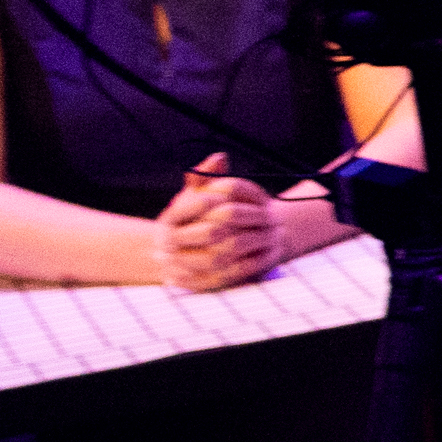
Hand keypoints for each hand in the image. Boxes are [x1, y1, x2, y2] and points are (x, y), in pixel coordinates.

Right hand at [154, 152, 278, 292]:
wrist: (175, 252)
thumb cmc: (191, 218)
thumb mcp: (194, 195)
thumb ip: (204, 177)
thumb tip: (219, 158)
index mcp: (171, 218)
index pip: (192, 205)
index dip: (221, 199)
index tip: (248, 197)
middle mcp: (171, 243)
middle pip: (210, 232)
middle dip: (244, 223)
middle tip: (269, 216)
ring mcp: (182, 265)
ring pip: (216, 257)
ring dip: (249, 245)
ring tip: (270, 234)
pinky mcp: (195, 283)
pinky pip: (221, 278)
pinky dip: (245, 267)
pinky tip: (263, 255)